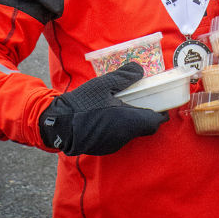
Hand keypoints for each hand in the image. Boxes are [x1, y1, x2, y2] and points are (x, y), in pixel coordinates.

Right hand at [39, 62, 168, 155]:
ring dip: (131, 120)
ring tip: (123, 104)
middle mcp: (124, 136)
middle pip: (143, 127)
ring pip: (130, 133)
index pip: (154, 122)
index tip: (161, 104)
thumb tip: (139, 69)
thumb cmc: (82, 104)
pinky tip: (109, 114)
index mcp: (128, 121)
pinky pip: (118, 136)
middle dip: (145, 115)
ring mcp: (113, 144)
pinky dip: (119, 126)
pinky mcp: (102, 148)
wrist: (57, 125)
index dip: (160, 113)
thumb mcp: (104, 84)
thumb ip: (124, 76)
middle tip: (142, 100)